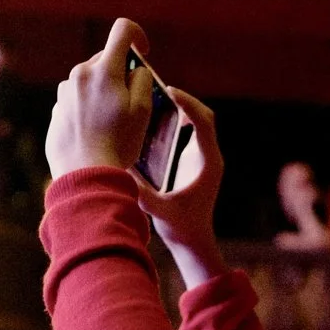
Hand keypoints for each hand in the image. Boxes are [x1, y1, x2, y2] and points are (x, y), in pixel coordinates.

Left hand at [45, 18, 155, 178]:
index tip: (143, 52)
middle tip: (131, 102)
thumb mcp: (143, 110)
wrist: (84, 175)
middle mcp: (79, 74)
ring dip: (103, 92)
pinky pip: (77, 100)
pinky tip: (95, 133)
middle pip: (106, 59)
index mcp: (104, 70)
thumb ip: (142, 79)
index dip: (138, 35)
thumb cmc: (118, 143)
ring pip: (90, 81)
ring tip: (111, 123)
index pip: (122, 30)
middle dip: (120, 73)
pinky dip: (89, 108)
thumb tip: (134, 70)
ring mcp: (64, 93)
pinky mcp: (57, 111)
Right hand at [134, 88, 226, 281]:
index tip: (169, 91)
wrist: (193, 241)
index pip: (204, 124)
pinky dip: (176, 119)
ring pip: (198, 121)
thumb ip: (142, 195)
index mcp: (208, 164)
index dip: (188, 104)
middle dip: (183, 100)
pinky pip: (190, 131)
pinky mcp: (194, 160)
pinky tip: (155, 117)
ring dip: (180, 107)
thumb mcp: (159, 211)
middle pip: (204, 116)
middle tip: (159, 88)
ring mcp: (203, 157)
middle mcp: (209, 157)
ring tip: (155, 96)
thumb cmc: (181, 228)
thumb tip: (120, 173)